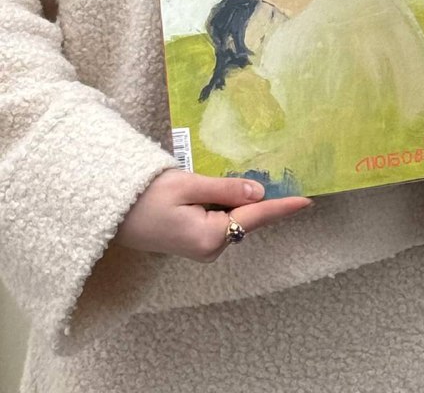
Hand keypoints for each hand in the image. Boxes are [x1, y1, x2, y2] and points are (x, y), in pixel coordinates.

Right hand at [113, 169, 311, 262]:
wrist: (113, 213)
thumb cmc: (146, 196)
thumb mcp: (187, 185)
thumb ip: (225, 190)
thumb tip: (259, 193)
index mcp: (210, 237)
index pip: (254, 217)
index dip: (281, 207)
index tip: (307, 200)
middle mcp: (211, 249)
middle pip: (245, 218)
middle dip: (255, 199)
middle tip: (264, 177)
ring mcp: (203, 249)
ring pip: (233, 219)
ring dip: (236, 201)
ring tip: (224, 182)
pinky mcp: (196, 243)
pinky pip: (221, 222)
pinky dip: (224, 206)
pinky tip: (216, 192)